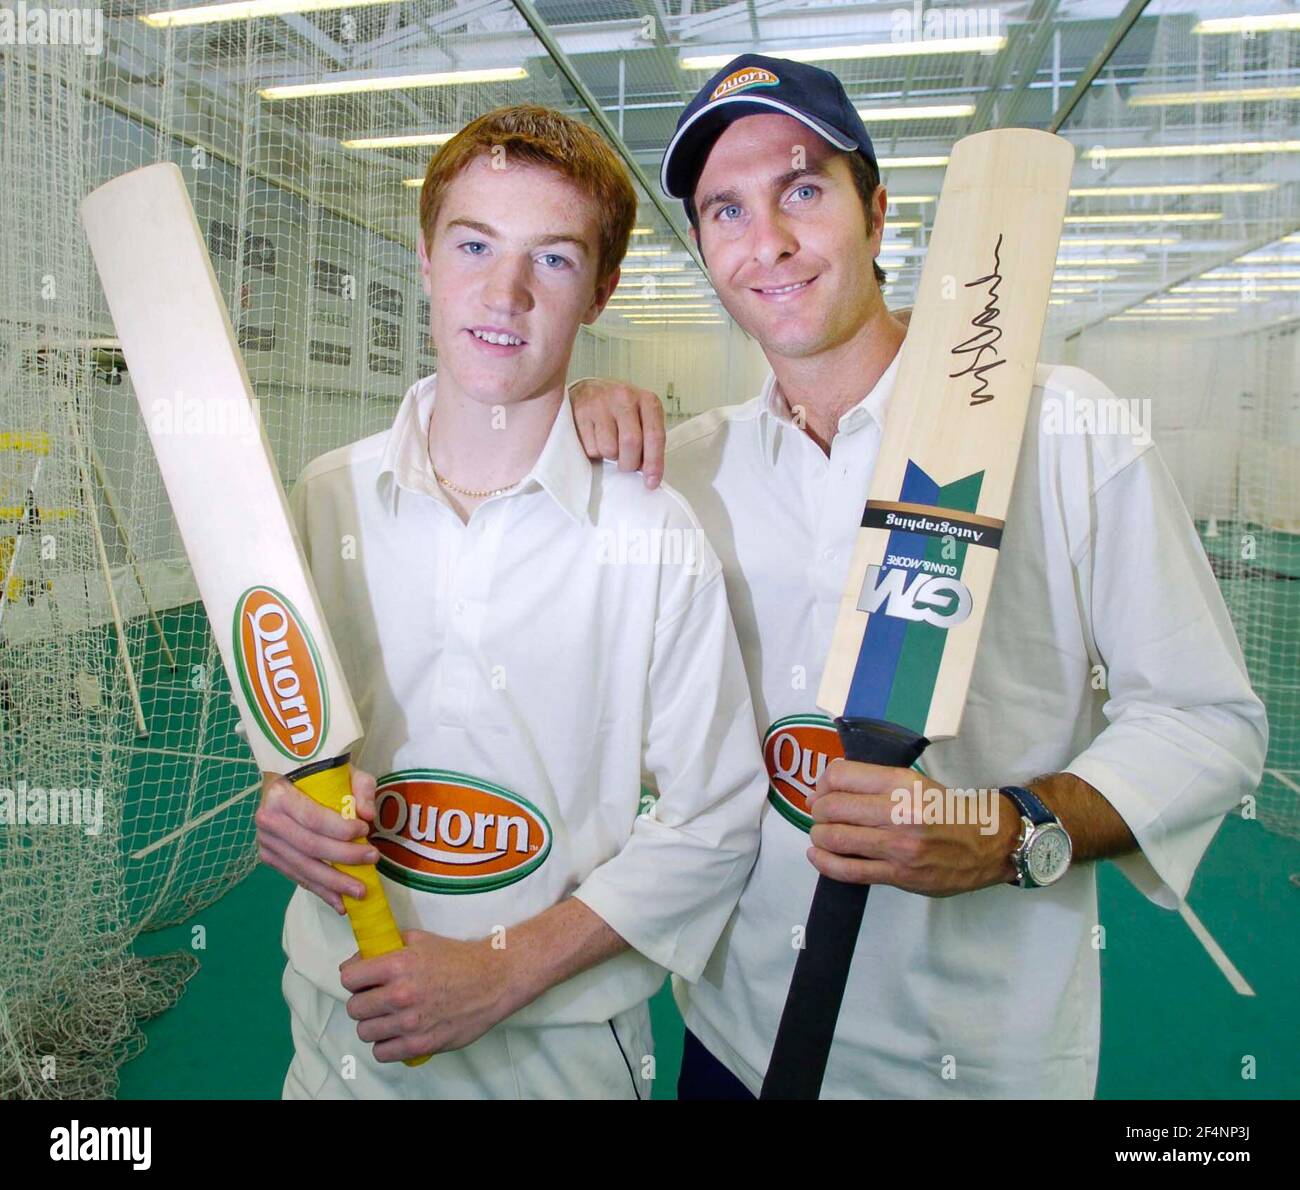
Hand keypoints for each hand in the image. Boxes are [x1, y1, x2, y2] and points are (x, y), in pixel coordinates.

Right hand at [254, 766, 380, 913]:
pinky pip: (297, 877)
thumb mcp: (343, 771)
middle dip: (344, 858)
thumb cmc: (316, 776)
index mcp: (281, 795)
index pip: (314, 819)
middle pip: (310, 846)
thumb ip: (360, 788)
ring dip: (334, 883)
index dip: (341, 830)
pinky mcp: (269, 858)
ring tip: (360, 891)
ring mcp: (266, 842)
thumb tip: (368, 815)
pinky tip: (340, 902)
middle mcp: (268, 820)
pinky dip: (320, 891)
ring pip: (303, 867)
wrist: (284, 783)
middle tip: (372, 860)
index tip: (366, 831)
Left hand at [341, 929, 513, 1062]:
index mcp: (397, 965)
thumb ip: (385, 948)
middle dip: (362, 1002)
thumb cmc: (457, 958)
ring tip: (389, 1017)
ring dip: (373, 1024)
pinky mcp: (420, 1045)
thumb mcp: (420, 940)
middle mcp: (400, 995)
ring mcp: (409, 1023)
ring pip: (365, 1032)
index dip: (354, 978)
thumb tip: (355, 962)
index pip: (348, 978)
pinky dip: (385, 1045)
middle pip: (353, 1008)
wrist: (493, 980)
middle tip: (377, 998)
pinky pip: (382, 1053)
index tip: (362, 980)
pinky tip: (397, 1033)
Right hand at [570, 377, 665, 488]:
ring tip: (609, 445)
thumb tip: (648, 474)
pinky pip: (590, 448)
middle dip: (629, 463)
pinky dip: (594, 452)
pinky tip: (595, 439)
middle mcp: (625, 397)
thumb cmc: (620, 410)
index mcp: (647, 400)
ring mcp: (601, 403)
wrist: (589, 389)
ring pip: (609, 449)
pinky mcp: (581, 412)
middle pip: (631, 443)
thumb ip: (648, 441)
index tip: (651, 482)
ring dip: (610, 457)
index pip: (655, 435)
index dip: (654, 463)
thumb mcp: (641, 418)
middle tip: (626, 465)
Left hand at [804, 760, 1018, 895]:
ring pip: (835, 838)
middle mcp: (899, 811)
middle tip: (821, 815)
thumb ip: (874, 784)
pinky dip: (825, 863)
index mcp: (901, 782)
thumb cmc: (946, 811)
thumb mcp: (914, 783)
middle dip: (818, 812)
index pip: (841, 775)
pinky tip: (819, 857)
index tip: (822, 792)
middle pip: (832, 807)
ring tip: (823, 835)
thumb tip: (824, 791)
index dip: (822, 784)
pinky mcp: (899, 874)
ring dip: (820, 836)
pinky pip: (848, 870)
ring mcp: (898, 845)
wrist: (988, 843)